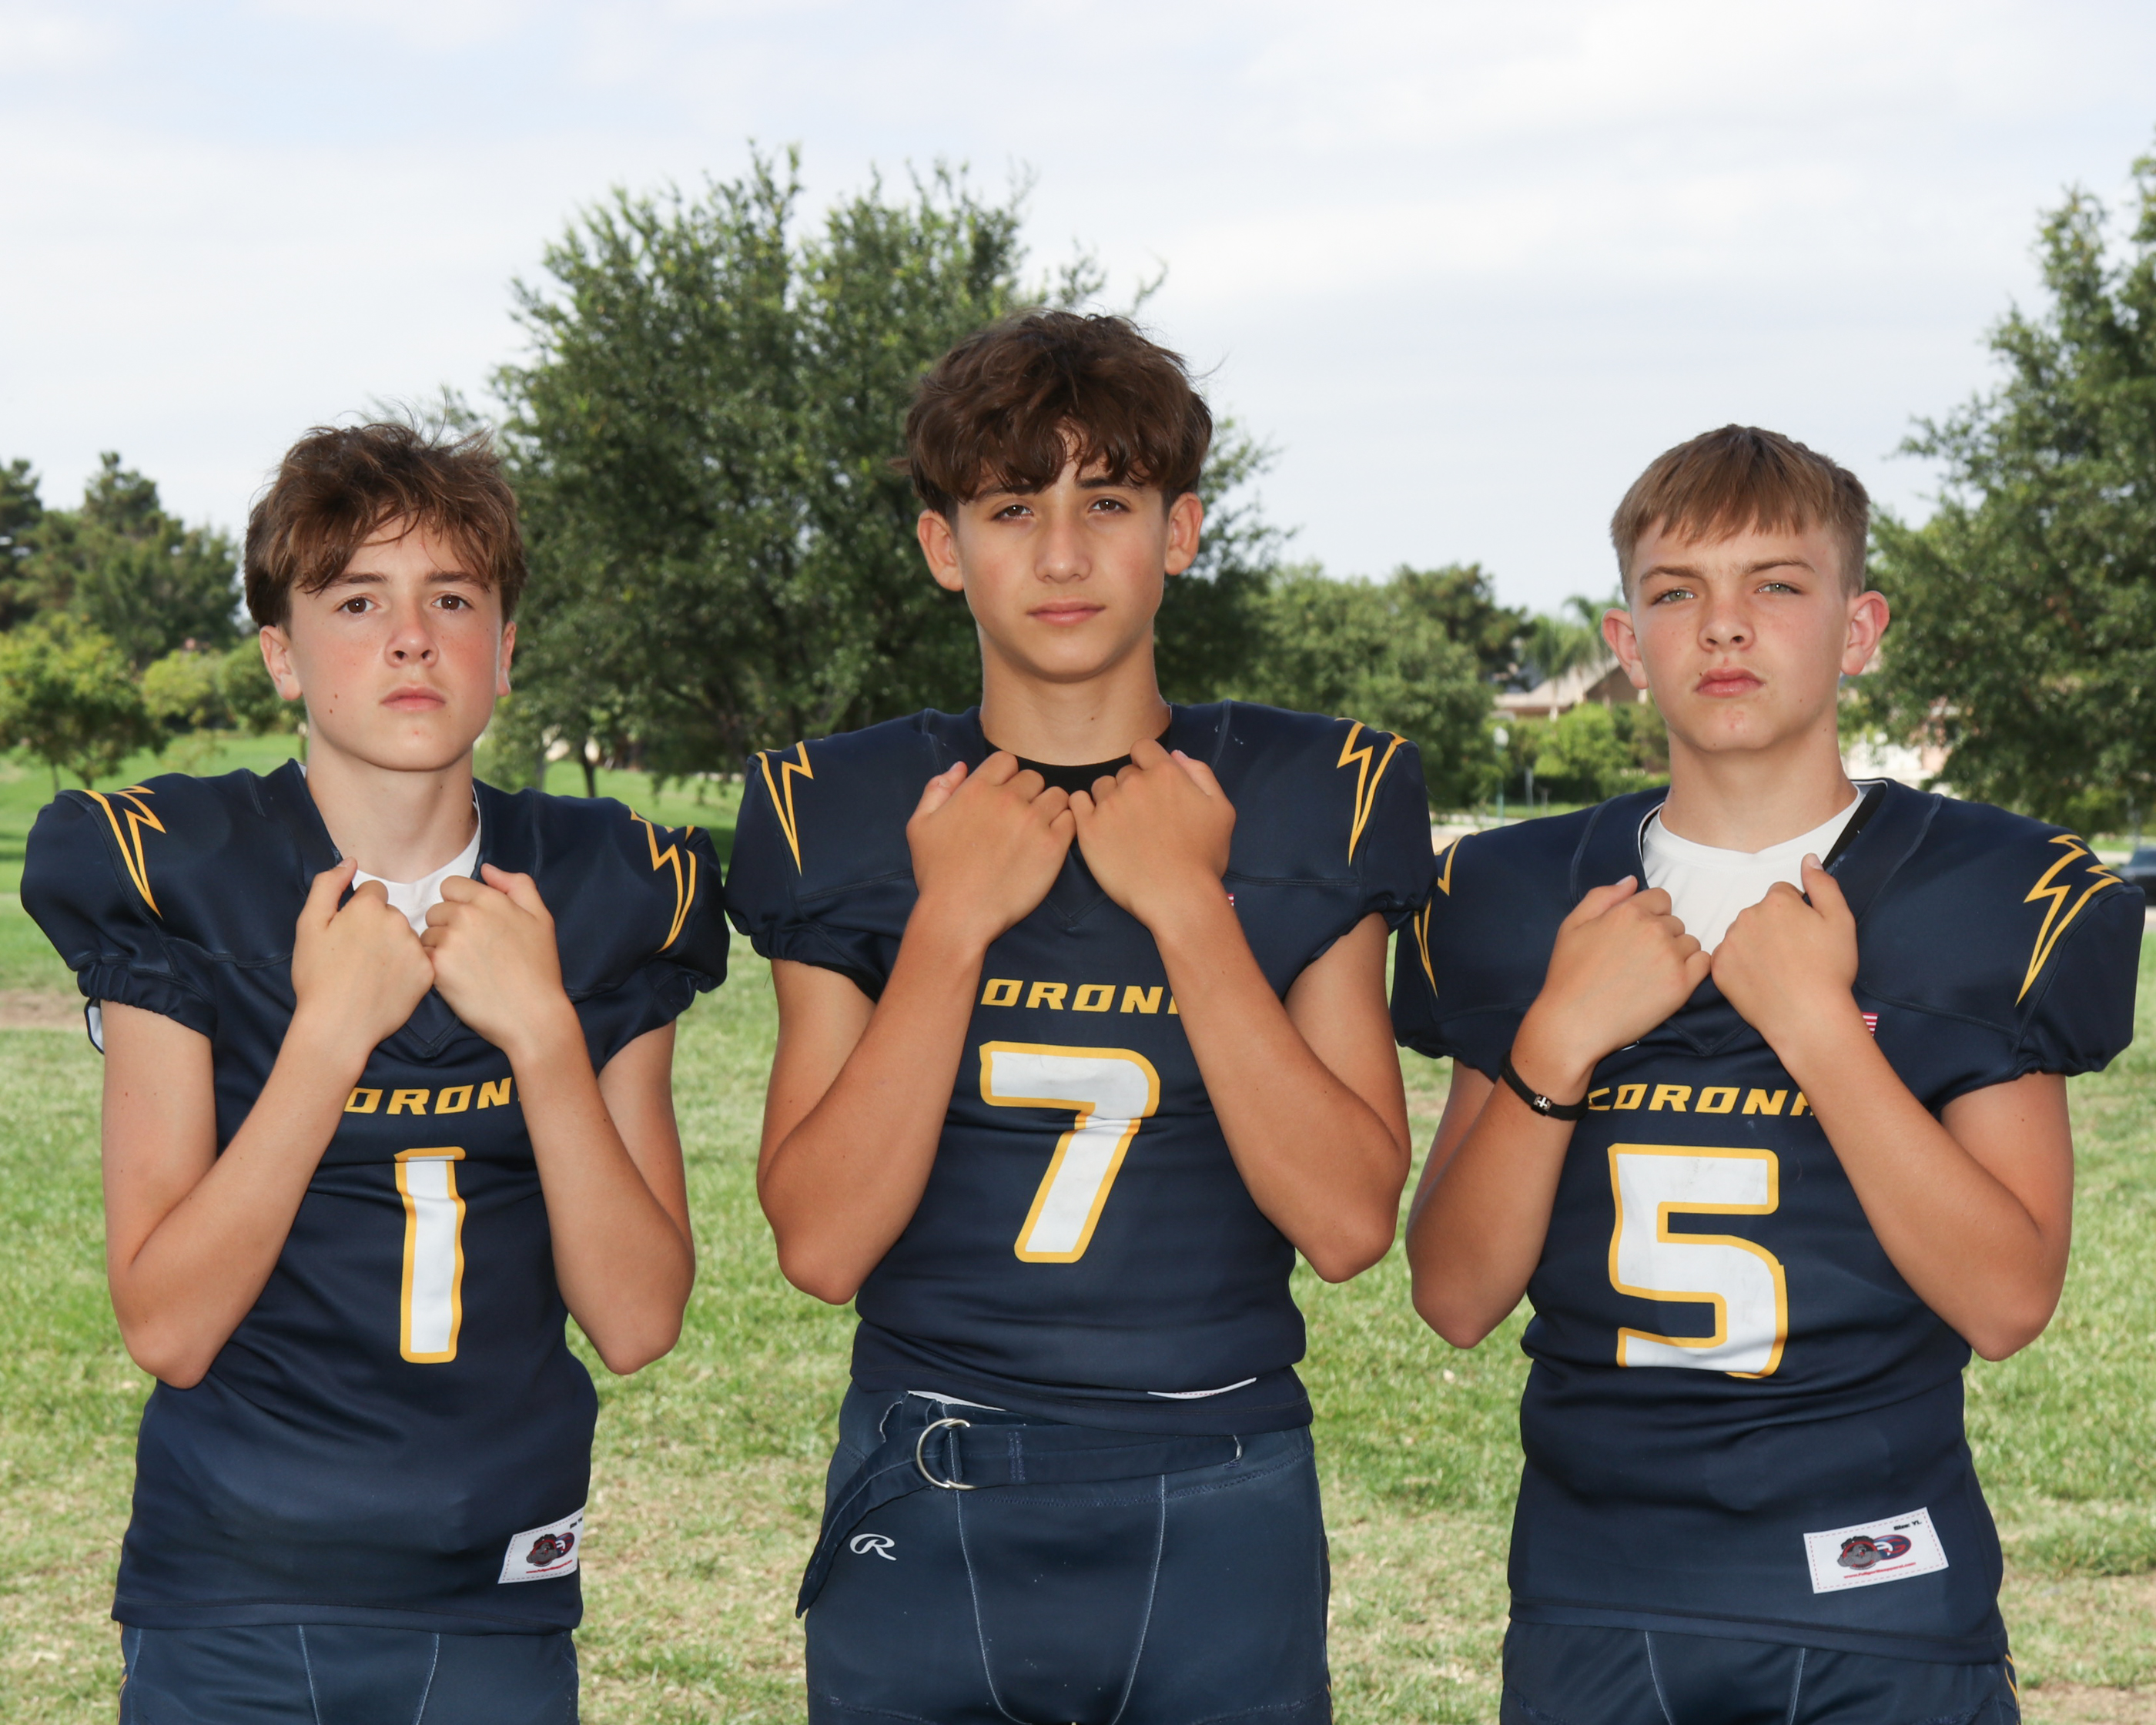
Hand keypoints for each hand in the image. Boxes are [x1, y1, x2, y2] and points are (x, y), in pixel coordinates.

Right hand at [290, 860, 434, 1057]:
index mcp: (369, 907)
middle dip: (378, 928)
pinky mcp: (428, 973)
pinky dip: (408, 969)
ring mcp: (416, 947)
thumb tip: (350, 861)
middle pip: (392, 914)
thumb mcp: (309, 925)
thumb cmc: (317, 976)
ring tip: (372, 973)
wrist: (337, 1025)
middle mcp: (398, 921)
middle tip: (358, 957)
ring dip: (394, 948)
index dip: (358, 911)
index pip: (373, 893)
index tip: (348, 934)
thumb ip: (327, 886)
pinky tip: (389, 984)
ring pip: (407, 937)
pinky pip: (420, 960)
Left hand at [422, 865, 577, 1058]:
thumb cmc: (539, 968)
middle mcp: (466, 915)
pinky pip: (422, 956)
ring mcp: (449, 940)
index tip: (474, 924)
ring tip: (464, 967)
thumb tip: (486, 868)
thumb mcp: (541, 918)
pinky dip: (433, 967)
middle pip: (436, 910)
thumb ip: (517, 885)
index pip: (451, 886)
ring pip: (426, 934)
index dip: (460, 903)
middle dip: (447, 926)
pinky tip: (455, 979)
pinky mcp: (437, 967)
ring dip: (438, 947)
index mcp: (490, 899)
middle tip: (471, 950)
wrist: (532, 1014)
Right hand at [906, 754, 1074, 949]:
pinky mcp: (1053, 846)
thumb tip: (960, 767)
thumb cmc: (936, 873)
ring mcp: (1033, 822)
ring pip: (1057, 796)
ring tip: (1038, 830)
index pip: (1006, 760)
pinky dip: (1065, 826)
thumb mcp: (920, 825)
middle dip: (1028, 793)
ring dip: (1050, 808)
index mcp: (977, 790)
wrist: (958, 914)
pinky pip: (1071, 820)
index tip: (1002, 797)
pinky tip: (1050, 842)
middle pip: (1033, 777)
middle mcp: (1008, 800)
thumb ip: (938, 789)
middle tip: (1019, 819)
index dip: (1006, 776)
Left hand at [1069, 739, 1234, 930]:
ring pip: (1101, 787)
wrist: (1178, 897)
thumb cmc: (1204, 858)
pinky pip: (1077, 803)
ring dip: (1109, 799)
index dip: (1146, 763)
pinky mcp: (1089, 829)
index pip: (1143, 748)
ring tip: (1122, 827)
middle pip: (1124, 772)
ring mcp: (1109, 806)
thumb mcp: (1220, 809)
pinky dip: (1084, 809)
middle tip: (1142, 818)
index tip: (1151, 787)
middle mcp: (1134, 783)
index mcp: (1165, 774)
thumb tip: (1174, 755)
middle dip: (1132, 788)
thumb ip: (1200, 773)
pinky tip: (1096, 824)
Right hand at [1511, 877, 1709, 1098]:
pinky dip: (1692, 970)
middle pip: (1676, 922)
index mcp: (1627, 912)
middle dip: (1662, 936)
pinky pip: (1703, 964)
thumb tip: (1632, 881)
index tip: (1636, 936)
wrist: (1574, 1023)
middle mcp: (1653, 929)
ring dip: (1677, 954)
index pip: (1661, 898)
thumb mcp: (1572, 925)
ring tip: (1650, 975)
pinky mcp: (1682, 984)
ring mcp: (1670, 957)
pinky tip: (1669, 982)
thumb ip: (1602, 896)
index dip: (1650, 915)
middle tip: (1638, 961)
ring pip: (1690, 942)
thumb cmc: (1568, 976)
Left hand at [1711, 856, 1864, 1063]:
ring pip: (1742, 935)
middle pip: (1759, 913)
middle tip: (1793, 955)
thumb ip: (1823, 884)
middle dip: (1773, 927)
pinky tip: (1760, 980)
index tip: (1806, 935)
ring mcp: (1729, 942)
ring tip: (1777, 970)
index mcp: (1776, 901)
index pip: (1781, 894)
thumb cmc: (1830, 968)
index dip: (1796, 913)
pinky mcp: (1718, 968)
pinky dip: (1740, 966)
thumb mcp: (1840, 920)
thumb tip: (1808, 858)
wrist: (1808, 1015)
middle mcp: (1746, 916)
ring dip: (1755, 945)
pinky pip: (1728, 958)